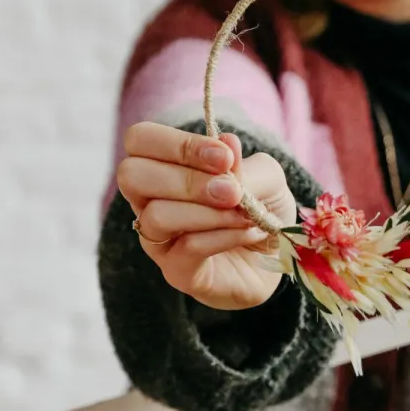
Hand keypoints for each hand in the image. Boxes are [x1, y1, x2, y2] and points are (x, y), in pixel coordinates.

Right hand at [117, 122, 297, 311]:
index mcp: (162, 165)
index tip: (223, 157)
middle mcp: (148, 200)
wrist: (278, 257)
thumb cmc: (261, 208)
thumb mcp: (265, 177)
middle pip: (131, 175)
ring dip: (208, 212)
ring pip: (156, 215)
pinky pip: (187, 247)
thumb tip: (226, 141)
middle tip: (232, 191)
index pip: (140, 139)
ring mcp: (157, 238)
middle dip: (187, 179)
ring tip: (244, 215)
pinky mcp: (176, 271)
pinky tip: (248, 232)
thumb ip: (244, 164)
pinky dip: (224, 235)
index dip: (177, 144)